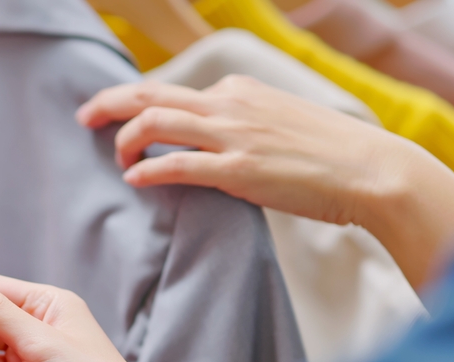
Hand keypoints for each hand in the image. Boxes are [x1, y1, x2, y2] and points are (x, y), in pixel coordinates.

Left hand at [75, 76, 453, 287]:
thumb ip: (238, 122)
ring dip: (125, 139)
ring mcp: (231, 136)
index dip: (138, 105)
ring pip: (155, 122)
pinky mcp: (238, 171)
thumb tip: (206, 137)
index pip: (172, 92)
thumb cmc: (326, 151)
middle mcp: (228, 105)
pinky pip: (177, 165)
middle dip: (109, 103)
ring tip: (117, 158)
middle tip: (84, 116)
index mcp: (236, 90)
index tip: (122, 119)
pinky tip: (135, 179)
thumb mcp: (276, 119)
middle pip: (149, 94)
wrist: (369, 170)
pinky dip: (149, 170)